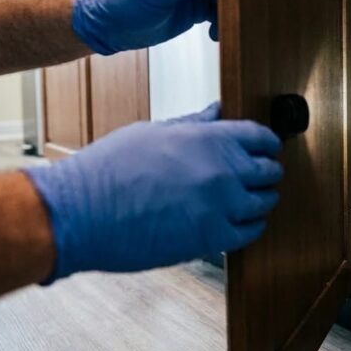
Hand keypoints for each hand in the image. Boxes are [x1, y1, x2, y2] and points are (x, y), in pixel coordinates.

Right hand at [23, 103, 281, 280]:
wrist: (81, 213)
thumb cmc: (109, 169)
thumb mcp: (153, 132)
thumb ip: (194, 124)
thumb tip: (218, 111)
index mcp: (209, 138)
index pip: (261, 137)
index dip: (267, 143)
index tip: (266, 149)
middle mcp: (223, 170)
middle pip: (270, 171)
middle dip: (266, 172)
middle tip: (257, 176)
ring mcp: (221, 206)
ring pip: (265, 203)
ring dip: (259, 201)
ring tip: (247, 200)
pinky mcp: (212, 239)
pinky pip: (250, 233)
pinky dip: (249, 227)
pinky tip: (238, 223)